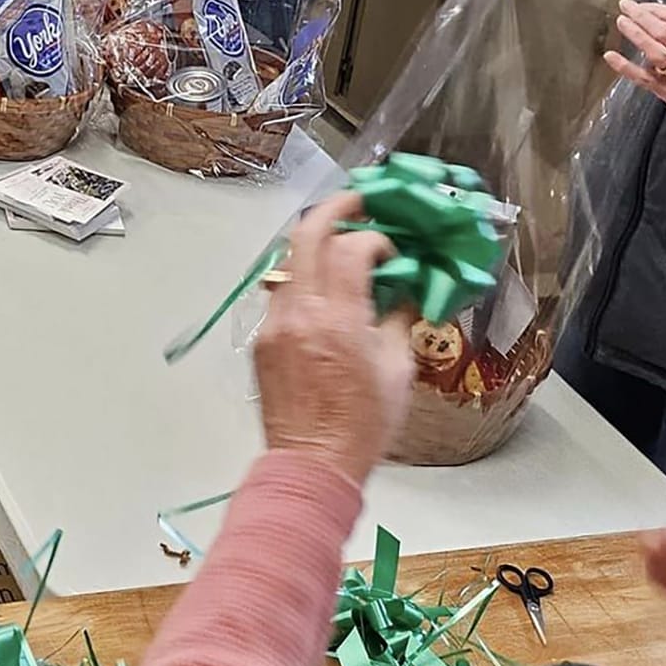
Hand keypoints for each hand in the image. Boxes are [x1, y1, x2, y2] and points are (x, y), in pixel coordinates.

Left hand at [253, 191, 416, 490]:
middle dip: (334, 209)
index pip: (351, 248)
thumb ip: (399, 320)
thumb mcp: (398, 371)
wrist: (312, 464)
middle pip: (306, 235)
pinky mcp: (262, 341)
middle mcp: (300, 314)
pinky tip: (322, 291)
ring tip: (339, 243)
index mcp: (339, 320)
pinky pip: (281, 294)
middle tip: (357, 201)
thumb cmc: (364, 425)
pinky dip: (303, 280)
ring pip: (288, 261)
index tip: (391, 252)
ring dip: (314, 243)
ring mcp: (275, 325)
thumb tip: (402, 291)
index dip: (376, 239)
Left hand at [606, 0, 665, 110]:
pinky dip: (623, 66)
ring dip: (635, 34)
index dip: (656, 8)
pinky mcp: (664, 89)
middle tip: (626, 6)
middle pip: (662, 31)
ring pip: (652, 50)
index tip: (642, 5)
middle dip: (641, 16)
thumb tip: (663, 15)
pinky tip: (611, 56)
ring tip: (622, 22)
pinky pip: (641, 77)